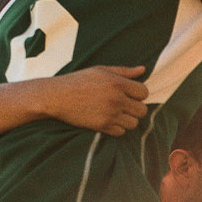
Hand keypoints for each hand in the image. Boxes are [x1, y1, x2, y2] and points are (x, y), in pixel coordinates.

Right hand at [34, 65, 149, 135]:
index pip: (144, 93)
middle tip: (124, 106)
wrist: (57, 96)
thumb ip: (123, 71)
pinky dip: (117, 128)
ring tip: (116, 114)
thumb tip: (143, 69)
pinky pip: (121, 132)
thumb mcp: (101, 70)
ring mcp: (109, 114)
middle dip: (136, 108)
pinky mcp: (101, 126)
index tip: (130, 95)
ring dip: (127, 120)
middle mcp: (116, 99)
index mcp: (117, 83)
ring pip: (133, 123)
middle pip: (142, 110)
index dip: (139, 95)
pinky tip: (108, 120)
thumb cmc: (79, 81)